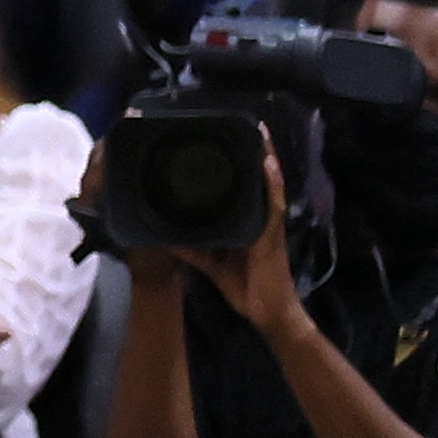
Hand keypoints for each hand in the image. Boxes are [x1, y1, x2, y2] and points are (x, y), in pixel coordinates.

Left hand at [182, 145, 303, 336]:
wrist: (266, 312)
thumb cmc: (244, 286)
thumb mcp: (210, 262)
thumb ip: (191, 248)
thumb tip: (164, 237)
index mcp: (247, 223)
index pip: (242, 188)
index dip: (238, 166)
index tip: (225, 142)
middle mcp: (260, 218)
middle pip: (257, 180)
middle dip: (254, 154)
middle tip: (249, 126)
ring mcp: (269, 224)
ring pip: (268, 184)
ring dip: (265, 158)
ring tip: (260, 133)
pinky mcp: (273, 233)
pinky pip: (272, 203)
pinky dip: (271, 182)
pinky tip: (267, 163)